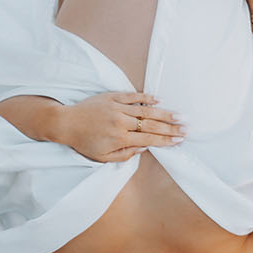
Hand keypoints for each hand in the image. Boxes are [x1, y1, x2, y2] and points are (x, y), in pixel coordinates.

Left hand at [54, 92, 183, 162]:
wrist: (66, 123)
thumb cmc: (84, 142)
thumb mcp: (103, 157)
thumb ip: (125, 154)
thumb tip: (143, 148)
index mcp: (119, 138)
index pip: (149, 139)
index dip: (166, 140)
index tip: (179, 140)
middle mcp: (120, 122)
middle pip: (151, 124)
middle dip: (171, 127)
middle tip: (186, 127)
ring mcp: (117, 108)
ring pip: (146, 110)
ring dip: (164, 113)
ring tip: (179, 115)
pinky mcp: (112, 97)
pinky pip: (133, 96)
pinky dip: (146, 97)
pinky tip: (159, 99)